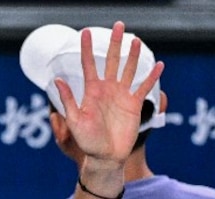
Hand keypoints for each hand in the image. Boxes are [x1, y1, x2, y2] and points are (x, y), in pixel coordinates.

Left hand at [57, 22, 163, 167]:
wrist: (105, 157)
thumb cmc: (87, 142)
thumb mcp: (75, 120)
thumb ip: (68, 100)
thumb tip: (57, 80)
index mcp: (92, 91)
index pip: (88, 65)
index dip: (87, 49)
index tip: (85, 32)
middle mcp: (107, 89)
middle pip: (112, 61)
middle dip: (115, 43)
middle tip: (118, 25)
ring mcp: (121, 96)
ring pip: (128, 70)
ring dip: (133, 55)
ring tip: (135, 40)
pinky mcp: (134, 105)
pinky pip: (144, 88)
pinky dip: (151, 77)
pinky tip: (158, 64)